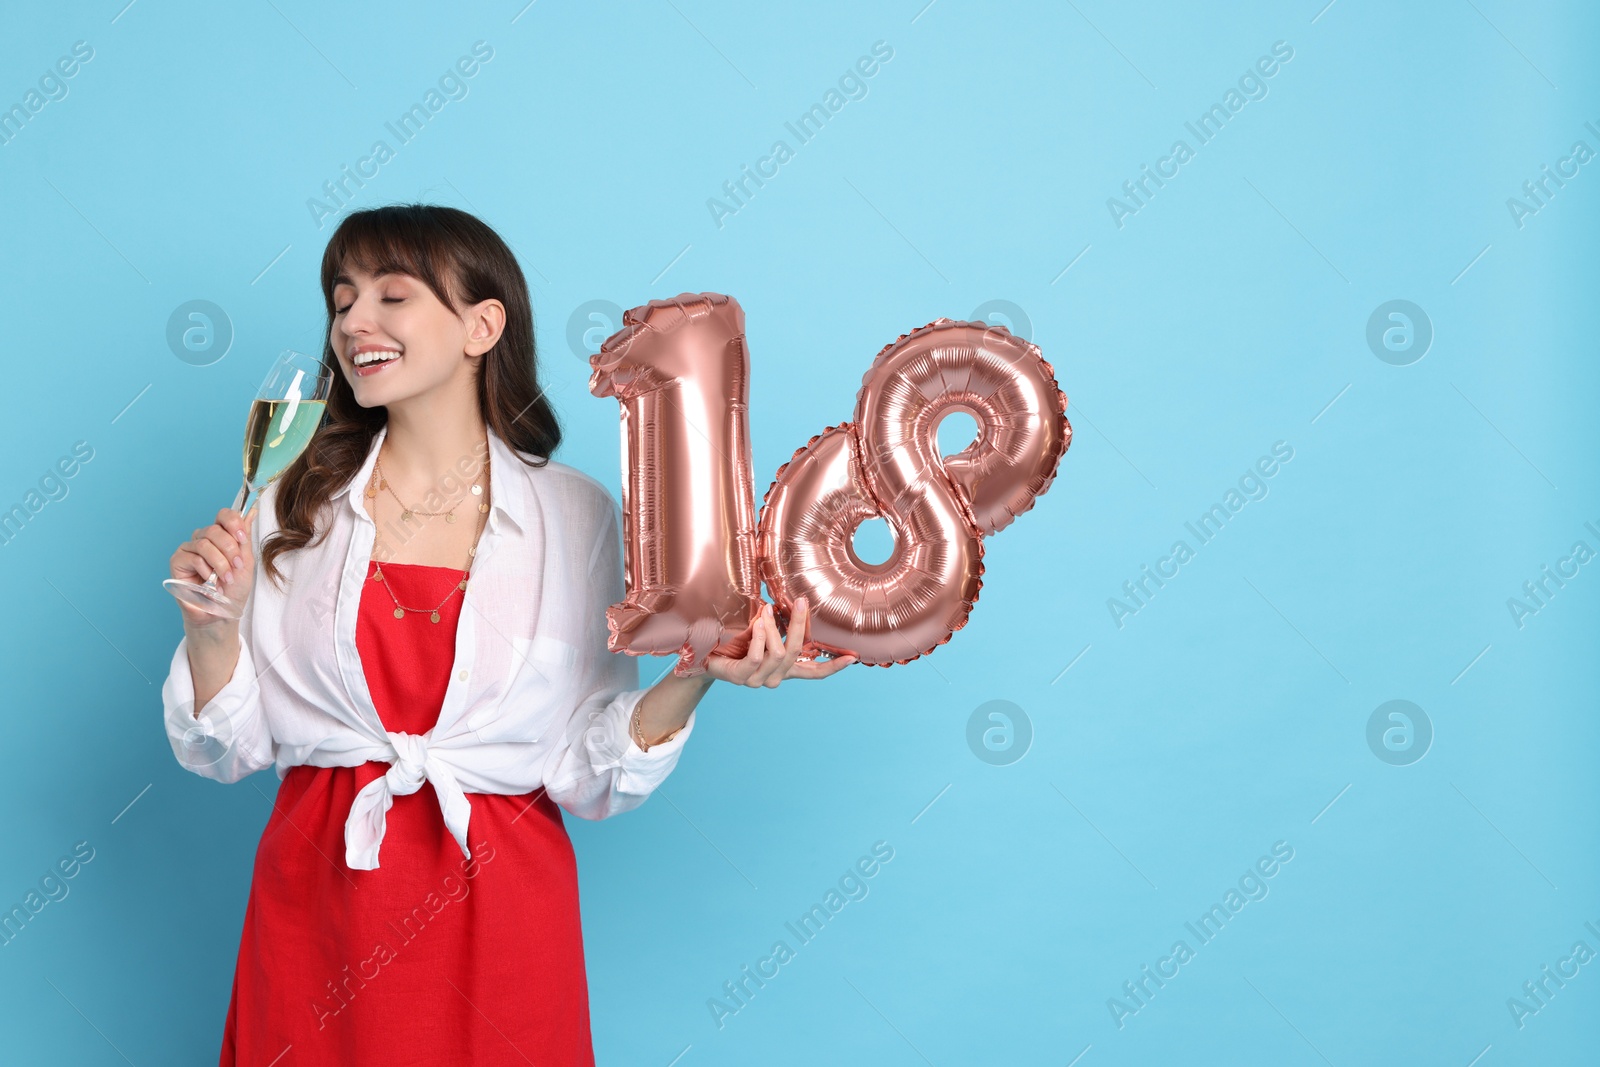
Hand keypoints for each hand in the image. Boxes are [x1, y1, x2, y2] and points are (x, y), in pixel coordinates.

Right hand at [169, 506, 254, 628]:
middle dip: (230, 549)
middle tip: (237, 566)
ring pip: (204, 543)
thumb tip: (251, 511)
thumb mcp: (245, 562)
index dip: (233, 522)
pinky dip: (206, 570)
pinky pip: (193, 557)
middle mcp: (203, 539)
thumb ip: (244, 538)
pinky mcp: (177, 561)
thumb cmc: (233, 590)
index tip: (242, 538)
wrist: (220, 613)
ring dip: (220, 562)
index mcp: (220, 536)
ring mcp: (189, 549)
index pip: (223, 516)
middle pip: (214, 529)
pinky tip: (209, 581)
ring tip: (226, 578)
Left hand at [703, 597, 856, 687]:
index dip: (833, 666)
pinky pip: (757, 656)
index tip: (853, 658)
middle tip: (801, 601)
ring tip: (766, 611)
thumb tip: (791, 603)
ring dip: (773, 628)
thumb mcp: (761, 633)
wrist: (704, 656)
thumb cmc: (734, 643)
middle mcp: (774, 678)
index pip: (813, 672)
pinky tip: (757, 624)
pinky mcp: (742, 677)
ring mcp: (758, 680)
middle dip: (801, 625)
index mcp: (783, 670)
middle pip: (797, 652)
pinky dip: (759, 637)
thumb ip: (777, 626)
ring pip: (778, 653)